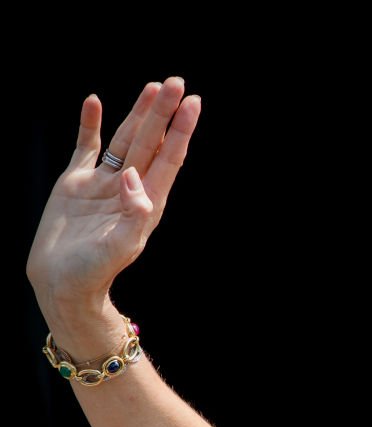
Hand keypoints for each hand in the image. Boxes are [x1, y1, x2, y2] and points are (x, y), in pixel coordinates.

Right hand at [27, 76, 200, 319]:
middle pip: (151, 142)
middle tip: (178, 82)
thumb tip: (134, 177)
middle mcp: (129, 188)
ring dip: (138, 114)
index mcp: (147, 202)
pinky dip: (91, 125)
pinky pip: (86, 146)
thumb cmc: (94, 272)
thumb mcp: (119, 247)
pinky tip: (95, 102)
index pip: (169, 159)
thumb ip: (132, 214)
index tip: (194, 104)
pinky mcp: (76, 182)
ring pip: (125, 139)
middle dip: (164, 113)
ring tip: (154, 87)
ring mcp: (103, 183)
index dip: (181, 131)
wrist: (62, 282)